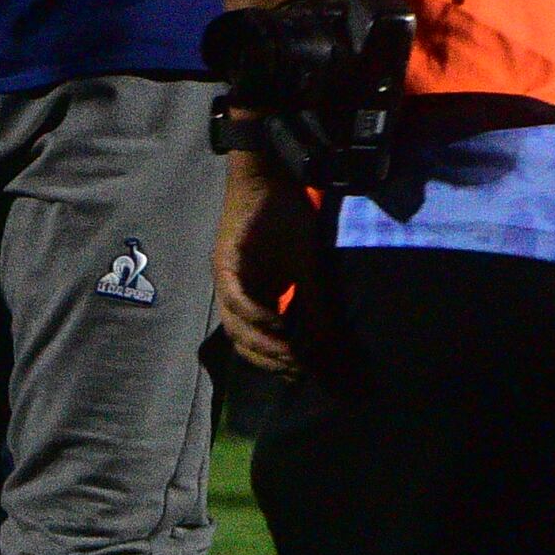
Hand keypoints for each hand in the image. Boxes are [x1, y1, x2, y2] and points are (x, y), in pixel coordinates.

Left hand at [214, 161, 327, 375]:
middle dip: (272, 360)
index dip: (275, 363)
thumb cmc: (288, 221)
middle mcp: (232, 291)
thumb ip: (313, 306)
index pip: (253, 343)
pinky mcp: (225, 260)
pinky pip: (234, 296)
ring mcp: (225, 276)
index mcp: (250, 296)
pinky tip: (277, 323)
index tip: (302, 375)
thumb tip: (329, 344)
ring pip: (235, 324)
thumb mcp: (307, 271)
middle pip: (242, 341)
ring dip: (263, 344)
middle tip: (300, 370)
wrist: (273, 179)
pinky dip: (255, 314)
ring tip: (291, 355)